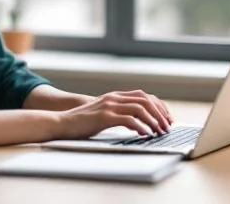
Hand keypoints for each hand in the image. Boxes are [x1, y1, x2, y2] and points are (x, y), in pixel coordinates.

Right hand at [54, 90, 173, 139]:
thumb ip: (118, 114)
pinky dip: (141, 127)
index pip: (144, 95)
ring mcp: (109, 106)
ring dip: (153, 121)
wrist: (62, 123)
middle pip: (146, 100)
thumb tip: (139, 124)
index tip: (167, 118)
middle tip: (167, 127)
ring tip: (159, 132)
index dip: (159, 106)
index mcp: (115, 96)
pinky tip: (145, 135)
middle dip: (160, 113)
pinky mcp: (104, 117)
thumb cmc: (82, 122)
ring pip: (140, 108)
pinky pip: (129, 120)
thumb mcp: (103, 114)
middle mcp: (114, 98)